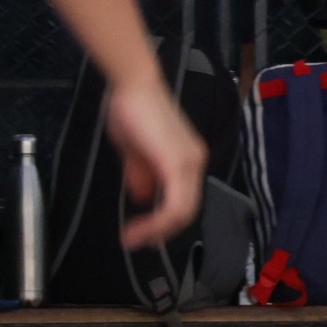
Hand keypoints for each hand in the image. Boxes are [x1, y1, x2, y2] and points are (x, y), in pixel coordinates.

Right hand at [103, 77, 206, 248]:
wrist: (133, 85)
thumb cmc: (132, 111)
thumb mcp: (135, 152)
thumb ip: (141, 175)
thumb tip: (143, 198)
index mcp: (187, 161)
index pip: (184, 201)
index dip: (163, 222)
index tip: (139, 234)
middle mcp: (194, 163)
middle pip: (186, 211)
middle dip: (160, 232)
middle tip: (136, 242)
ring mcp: (189, 163)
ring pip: (182, 212)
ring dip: (156, 230)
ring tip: (133, 238)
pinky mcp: (177, 164)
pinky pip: (174, 204)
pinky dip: (156, 222)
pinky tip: (137, 229)